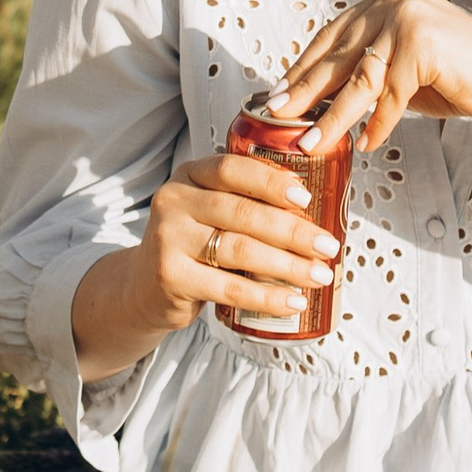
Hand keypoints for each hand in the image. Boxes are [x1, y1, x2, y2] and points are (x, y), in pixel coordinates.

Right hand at [69, 147, 341, 379]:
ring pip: (240, 251)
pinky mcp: (170, 277)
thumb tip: (314, 208)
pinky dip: (266, 297)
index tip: (307, 197)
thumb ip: (246, 201)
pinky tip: (293, 302)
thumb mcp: (210, 211)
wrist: (143, 287)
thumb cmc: (195, 244)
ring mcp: (168, 239)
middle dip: (293, 231)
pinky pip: (228, 289)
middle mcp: (174, 201)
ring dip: (288, 266)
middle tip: (328, 246)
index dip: (271, 182)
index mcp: (189, 175)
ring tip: (320, 275)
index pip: (232, 169)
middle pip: (243, 213)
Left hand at [271, 0, 471, 153]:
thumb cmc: (463, 77)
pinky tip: (365, 143)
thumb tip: (317, 98)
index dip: (303, 66)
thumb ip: (368, 73)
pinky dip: (378, 124)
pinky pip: (390, 96)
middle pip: (340, 54)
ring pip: (360, 79)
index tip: (278, 92)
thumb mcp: (404, 71)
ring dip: (331, 116)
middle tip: (274, 114)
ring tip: (310, 141)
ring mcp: (409, 17)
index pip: (334, 34)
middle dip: (304, 90)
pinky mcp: (423, 43)